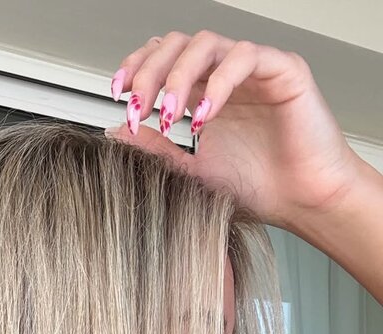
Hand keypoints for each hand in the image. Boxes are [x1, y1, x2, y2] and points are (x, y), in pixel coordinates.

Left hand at [106, 31, 362, 229]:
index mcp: (201, 93)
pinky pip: (245, 57)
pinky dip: (219, 83)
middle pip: (177, 45)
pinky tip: (205, 116)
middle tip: (137, 108)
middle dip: (150, 73)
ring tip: (170, 115)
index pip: (162, 60)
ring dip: (179, 76)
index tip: (117, 97)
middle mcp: (224, 76)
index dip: (136, 69)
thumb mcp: (192, 172)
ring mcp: (253, 69)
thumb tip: (115, 131)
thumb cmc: (258, 189)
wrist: (302, 204)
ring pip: (207, 44)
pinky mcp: (283, 69)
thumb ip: (157, 151)